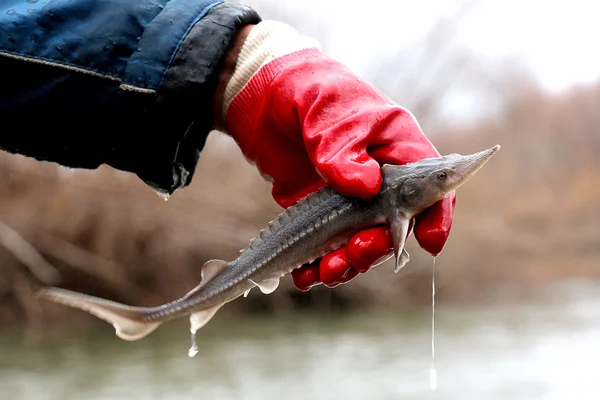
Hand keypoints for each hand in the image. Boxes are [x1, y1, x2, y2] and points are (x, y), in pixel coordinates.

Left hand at [218, 21, 455, 289]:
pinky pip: (326, 246)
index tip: (428, 243)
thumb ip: (344, 148)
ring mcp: (347, 199)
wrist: (261, 95)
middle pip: (394, 227)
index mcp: (395, 148)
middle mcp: (378, 180)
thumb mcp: (327, 112)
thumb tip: (366, 188)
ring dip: (348, 264)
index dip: (437, 217)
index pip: (431, 187)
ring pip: (360, 243)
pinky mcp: (317, 212)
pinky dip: (316, 265)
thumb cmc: (308, 89)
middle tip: (355, 252)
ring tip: (325, 272)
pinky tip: (304, 275)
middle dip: (378, 247)